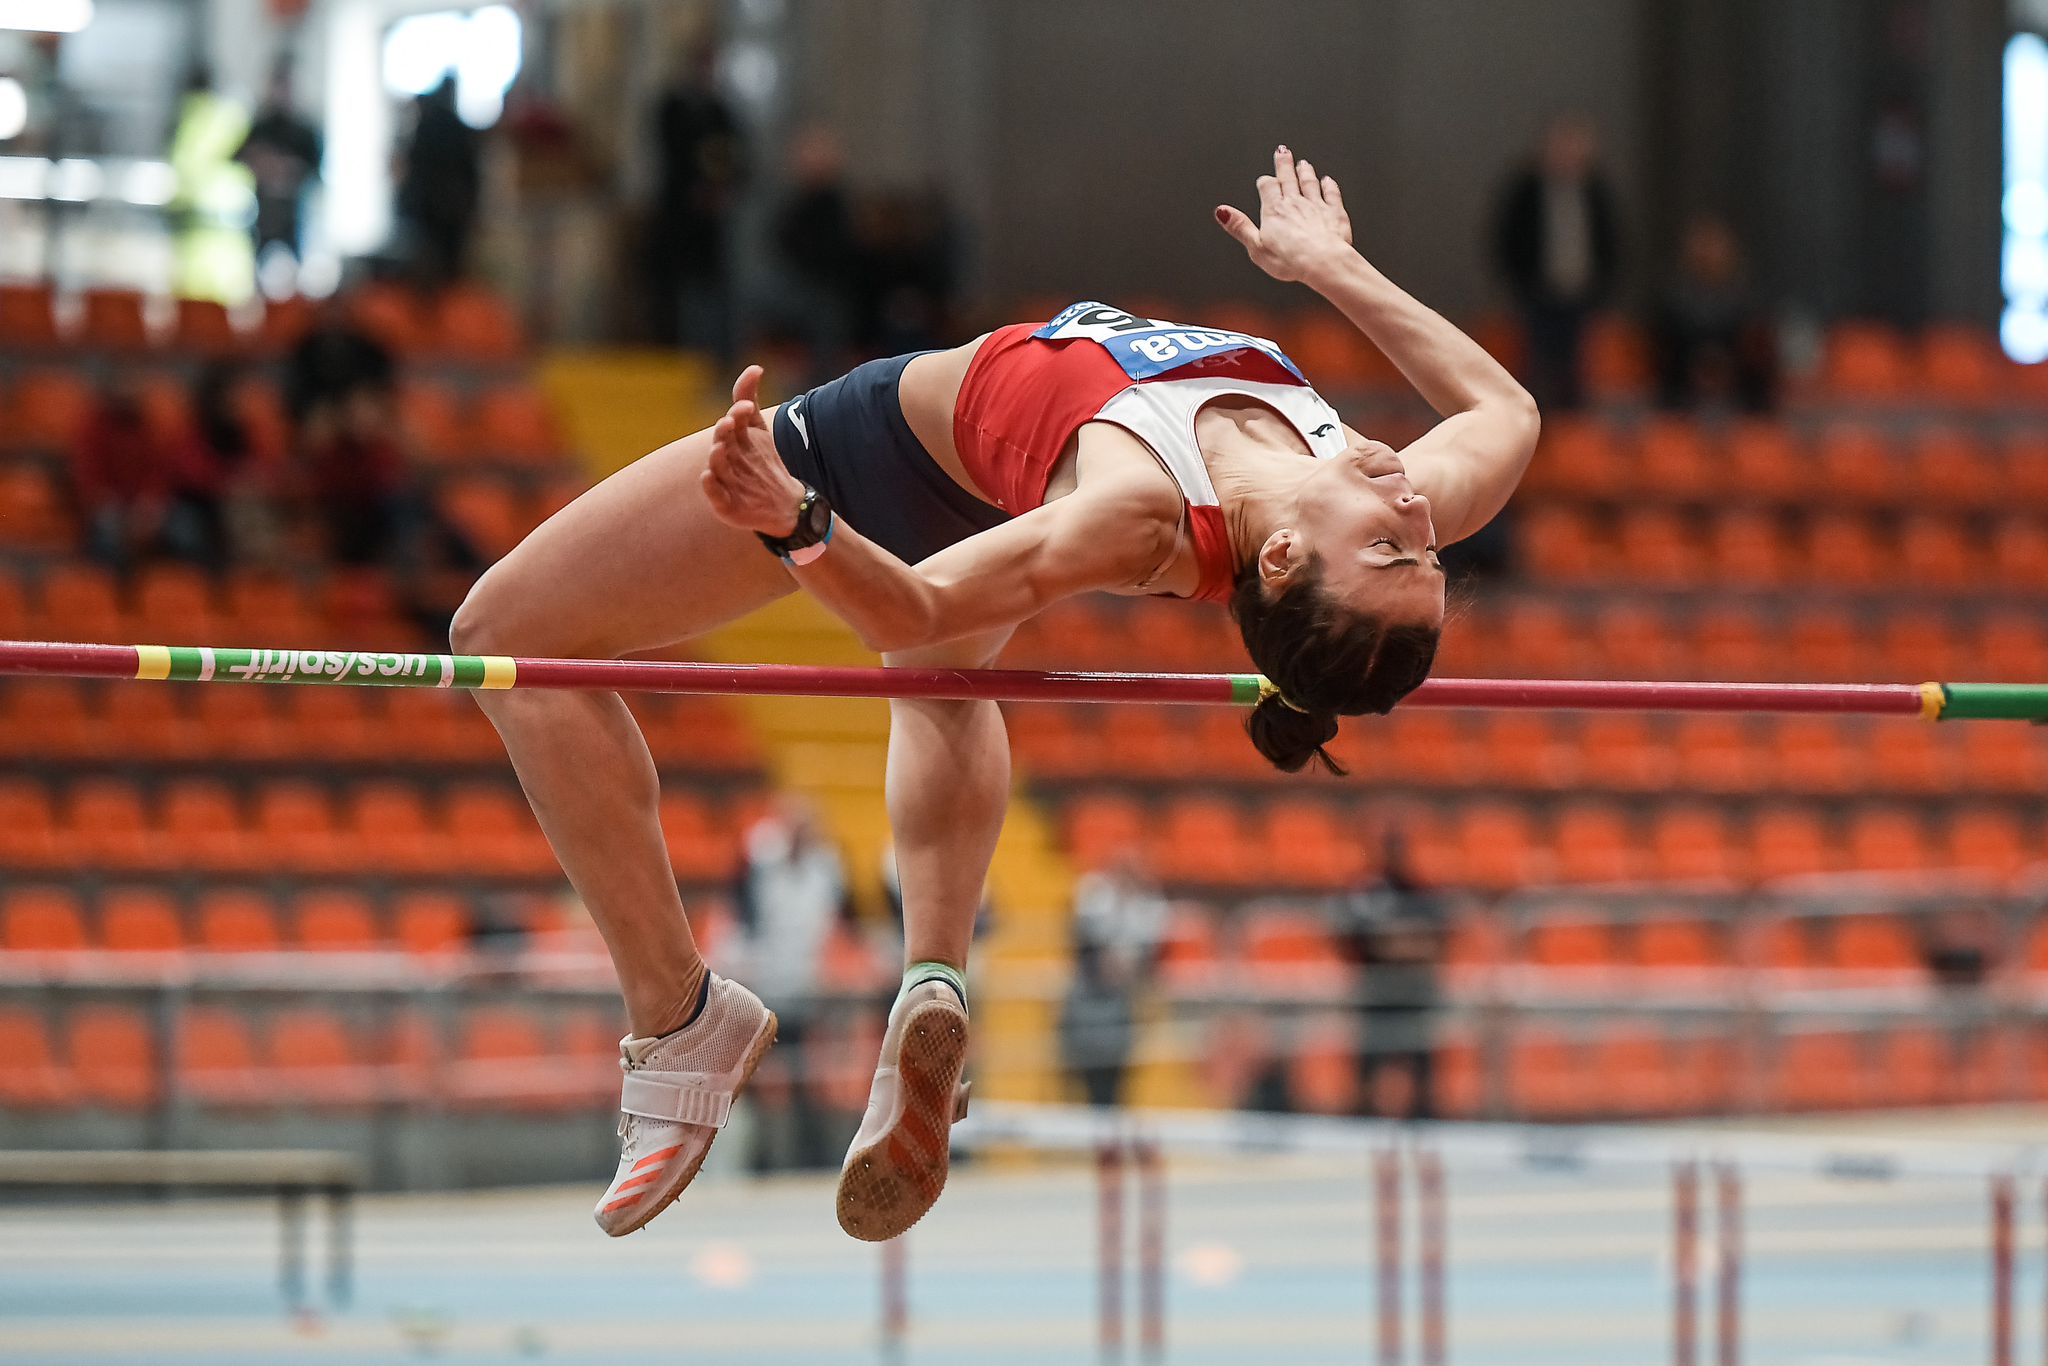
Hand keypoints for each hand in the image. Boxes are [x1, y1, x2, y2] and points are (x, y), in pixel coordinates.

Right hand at [701, 365, 805, 536]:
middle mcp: (726, 457)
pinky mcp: (724, 503)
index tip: (746, 407)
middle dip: (723, 432)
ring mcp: (724, 480)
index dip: (739, 413)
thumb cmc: (762, 462)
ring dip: (716, 457)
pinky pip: (714, 494)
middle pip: (722, 441)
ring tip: (719, 448)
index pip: (735, 421)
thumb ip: (749, 398)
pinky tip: (708, 477)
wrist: (781, 503)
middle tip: (729, 423)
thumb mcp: (759, 430)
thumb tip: (755, 367)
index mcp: (734, 439)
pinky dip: (710, 486)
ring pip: (717, 466)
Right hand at [1214, 145, 1354, 283]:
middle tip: (1283, 151)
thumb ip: (1240, 227)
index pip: (1267, 187)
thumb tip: (1222, 212)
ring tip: (1303, 163)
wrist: (1323, 261)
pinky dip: (1329, 185)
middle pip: (1288, 178)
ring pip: (1309, 182)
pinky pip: (1331, 194)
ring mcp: (1316, 206)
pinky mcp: (1334, 212)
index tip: (1264, 179)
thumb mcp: (1256, 247)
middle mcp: (1295, 203)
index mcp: (1274, 210)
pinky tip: (1328, 180)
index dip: (1265, 182)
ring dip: (1305, 171)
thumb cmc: (1291, 259)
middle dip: (1284, 164)